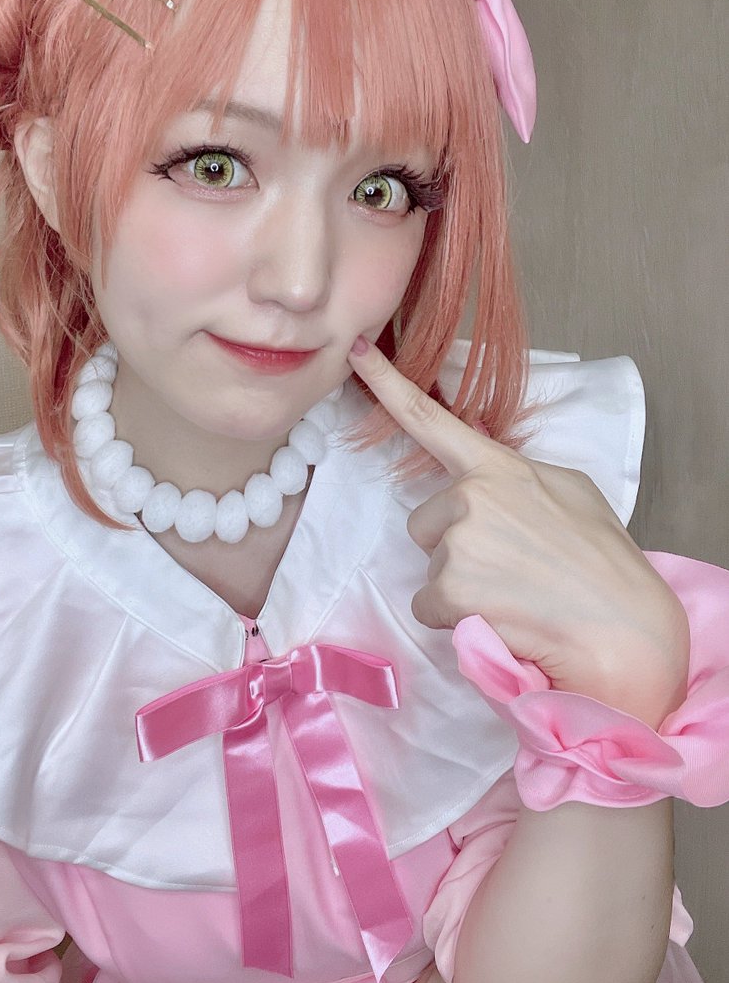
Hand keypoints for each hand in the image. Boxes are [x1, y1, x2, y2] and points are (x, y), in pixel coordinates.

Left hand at [347, 339, 689, 723]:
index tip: (356, 351)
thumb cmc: (605, 564)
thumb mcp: (570, 493)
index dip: (388, 383)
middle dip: (453, 546)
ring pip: (431, 567)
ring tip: (514, 595)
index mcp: (499, 467)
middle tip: (509, 568)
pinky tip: (500, 619)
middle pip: (426, 523)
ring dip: (459, 585)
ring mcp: (459, 541)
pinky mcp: (450, 588)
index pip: (431, 419)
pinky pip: (428, 606)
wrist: (626, 630)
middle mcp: (472, 495)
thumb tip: (484, 478)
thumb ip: (517, 478)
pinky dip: (454, 619)